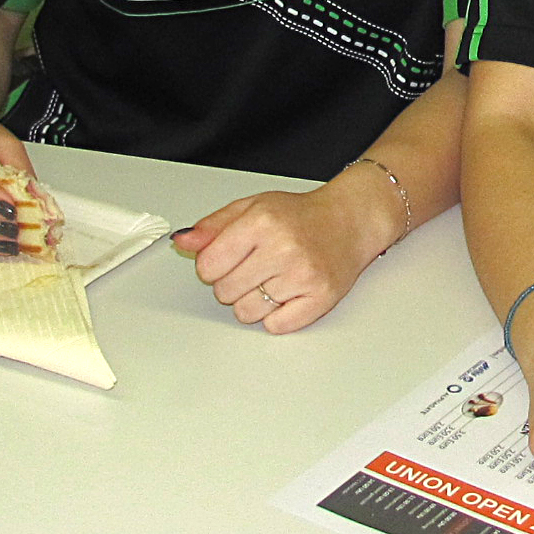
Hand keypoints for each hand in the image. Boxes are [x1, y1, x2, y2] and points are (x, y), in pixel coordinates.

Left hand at [171, 169, 395, 333]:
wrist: (351, 220)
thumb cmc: (300, 216)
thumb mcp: (252, 207)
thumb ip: (213, 227)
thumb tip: (182, 243)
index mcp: (261, 222)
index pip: (208, 266)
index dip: (214, 265)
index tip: (231, 258)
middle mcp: (283, 248)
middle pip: (225, 292)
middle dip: (234, 282)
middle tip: (258, 266)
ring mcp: (303, 275)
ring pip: (247, 313)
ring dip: (253, 302)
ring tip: (273, 280)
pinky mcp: (320, 298)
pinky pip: (276, 327)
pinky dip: (276, 317)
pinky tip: (287, 294)